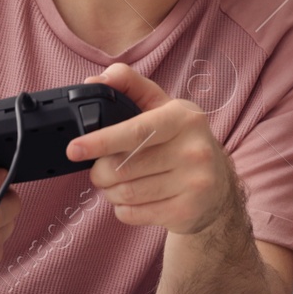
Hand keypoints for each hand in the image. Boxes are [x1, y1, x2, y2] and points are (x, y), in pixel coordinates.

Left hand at [66, 63, 235, 234]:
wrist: (218, 188)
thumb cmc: (181, 142)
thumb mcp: (163, 108)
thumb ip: (130, 86)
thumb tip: (95, 79)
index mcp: (185, 118)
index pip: (136, 131)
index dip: (101, 140)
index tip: (74, 149)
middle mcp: (194, 149)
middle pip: (124, 167)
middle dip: (100, 172)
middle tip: (101, 171)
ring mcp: (194, 183)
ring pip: (126, 193)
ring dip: (111, 192)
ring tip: (118, 185)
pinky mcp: (187, 211)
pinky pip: (134, 214)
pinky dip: (123, 209)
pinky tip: (135, 200)